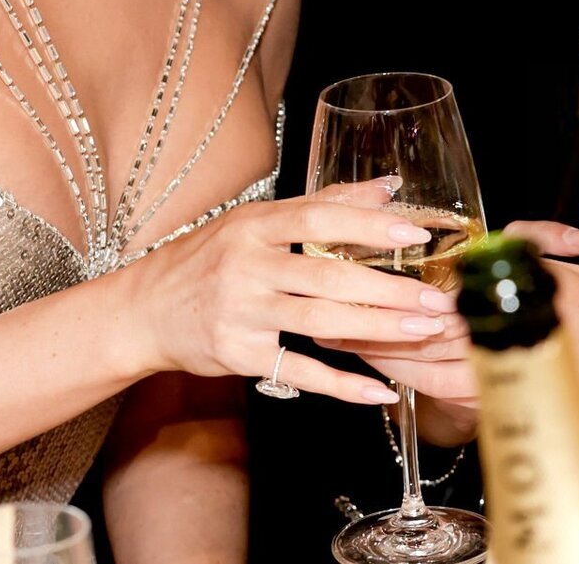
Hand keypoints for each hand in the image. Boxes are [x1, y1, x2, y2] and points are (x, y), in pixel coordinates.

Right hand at [121, 180, 458, 405]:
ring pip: (321, 322)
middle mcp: (247, 265)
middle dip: (388, 289)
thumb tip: (387, 185)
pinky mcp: (240, 355)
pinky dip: (343, 385)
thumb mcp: (254, 221)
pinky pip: (300, 370)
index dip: (367, 223)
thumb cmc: (206, 259)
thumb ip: (322, 204)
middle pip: (327, 276)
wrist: (142, 309)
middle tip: (436, 299)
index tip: (415, 230)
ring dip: (378, 329)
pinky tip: (380, 392)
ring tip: (424, 332)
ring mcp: (243, 312)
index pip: (317, 218)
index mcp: (254, 225)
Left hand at [314, 220, 578, 444]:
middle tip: (325, 313)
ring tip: (336, 340)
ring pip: (417, 367)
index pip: (427, 296)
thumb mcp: (550, 260)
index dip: (383, 292)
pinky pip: (437, 391)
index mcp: (502, 297)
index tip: (347, 278)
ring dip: (376, 353)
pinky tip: (383, 369)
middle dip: (365, 324)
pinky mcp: (494, 401)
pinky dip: (405, 377)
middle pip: (412, 334)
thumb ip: (516, 240)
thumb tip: (477, 231)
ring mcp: (492, 377)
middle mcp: (494, 340)